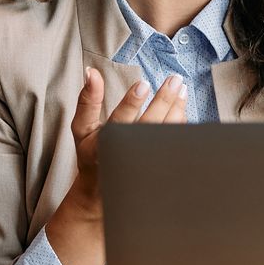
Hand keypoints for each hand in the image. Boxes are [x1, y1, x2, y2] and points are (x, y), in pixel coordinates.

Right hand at [62, 68, 189, 216]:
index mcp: (105, 143)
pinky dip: (180, 123)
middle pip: (149, 125)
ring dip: (177, 110)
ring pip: (166, 134)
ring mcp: (145, 162)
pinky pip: (173, 143)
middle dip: (164, 101)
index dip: (132, 103)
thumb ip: (87, 101)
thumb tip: (91, 72)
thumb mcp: (81, 128)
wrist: (102, 191)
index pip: (120, 120)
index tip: (144, 84)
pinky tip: (181, 107)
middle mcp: (126, 153)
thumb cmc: (91, 154)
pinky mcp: (158, 166)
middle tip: (174, 80)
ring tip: (182, 89)